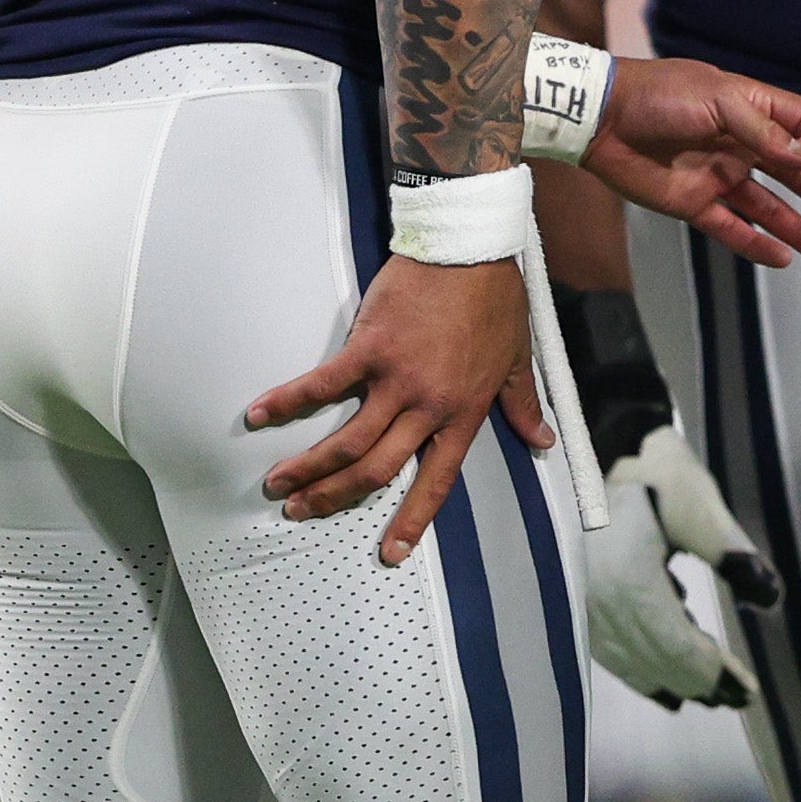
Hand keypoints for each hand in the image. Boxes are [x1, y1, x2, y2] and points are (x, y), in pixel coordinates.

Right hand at [248, 253, 547, 563]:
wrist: (469, 248)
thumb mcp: (515, 359)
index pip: (437, 481)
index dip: (413, 520)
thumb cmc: (494, 299)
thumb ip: (522, 405)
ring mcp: (396, 378)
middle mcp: (428, 406)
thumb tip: (542, 442)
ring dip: (309, 467)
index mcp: (463, 413)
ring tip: (279, 484)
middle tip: (302, 512)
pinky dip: (288, 400)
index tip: (392, 552)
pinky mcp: (369, 347)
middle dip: (337, 498)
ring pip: (348, 440)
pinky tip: (259, 414)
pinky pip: (322, 383)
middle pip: (378, 470)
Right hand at [579, 420, 776, 706]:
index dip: (715, 673)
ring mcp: (581, 602)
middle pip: (654, 661)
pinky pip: (609, 647)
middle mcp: (598, 602)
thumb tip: (768, 594)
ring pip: (629, 660)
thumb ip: (733, 554)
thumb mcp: (699, 505)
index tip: (747, 689)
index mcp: (629, 582)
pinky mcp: (574, 596)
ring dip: (670, 679)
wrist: (590, 442)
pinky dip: (639, 665)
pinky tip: (659, 671)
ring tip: (705, 692)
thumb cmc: (650, 469)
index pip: (678, 648)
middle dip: (698, 682)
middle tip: (735, 696)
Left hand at [589, 55, 800, 269]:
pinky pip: (733, 228)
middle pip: (800, 177)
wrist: (600, 117)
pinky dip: (758, 244)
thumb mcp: (718, 99)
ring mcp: (720, 176)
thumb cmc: (659, 95)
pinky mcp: (694, 203)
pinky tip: (784, 258)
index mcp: (753, 110)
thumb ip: (764, 129)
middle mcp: (743, 145)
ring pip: (774, 211)